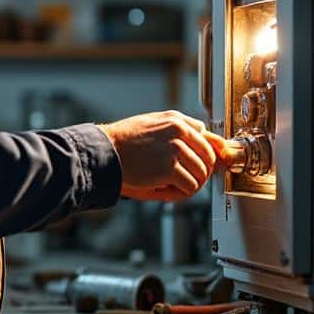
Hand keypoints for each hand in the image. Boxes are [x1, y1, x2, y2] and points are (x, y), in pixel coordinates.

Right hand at [98, 111, 229, 200]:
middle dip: (199, 172)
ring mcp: (175, 149)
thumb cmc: (124, 142)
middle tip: (184, 181)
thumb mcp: (153, 126)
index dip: (207, 156)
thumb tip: (206, 144)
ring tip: (172, 187)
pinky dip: (180, 194)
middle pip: (209, 158)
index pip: (208, 137)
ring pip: (202, 174)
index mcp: (176, 119)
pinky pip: (190, 187)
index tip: (202, 167)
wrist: (104, 152)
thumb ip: (179, 131)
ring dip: (190, 185)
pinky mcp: (169, 168)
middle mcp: (179, 130)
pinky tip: (166, 192)